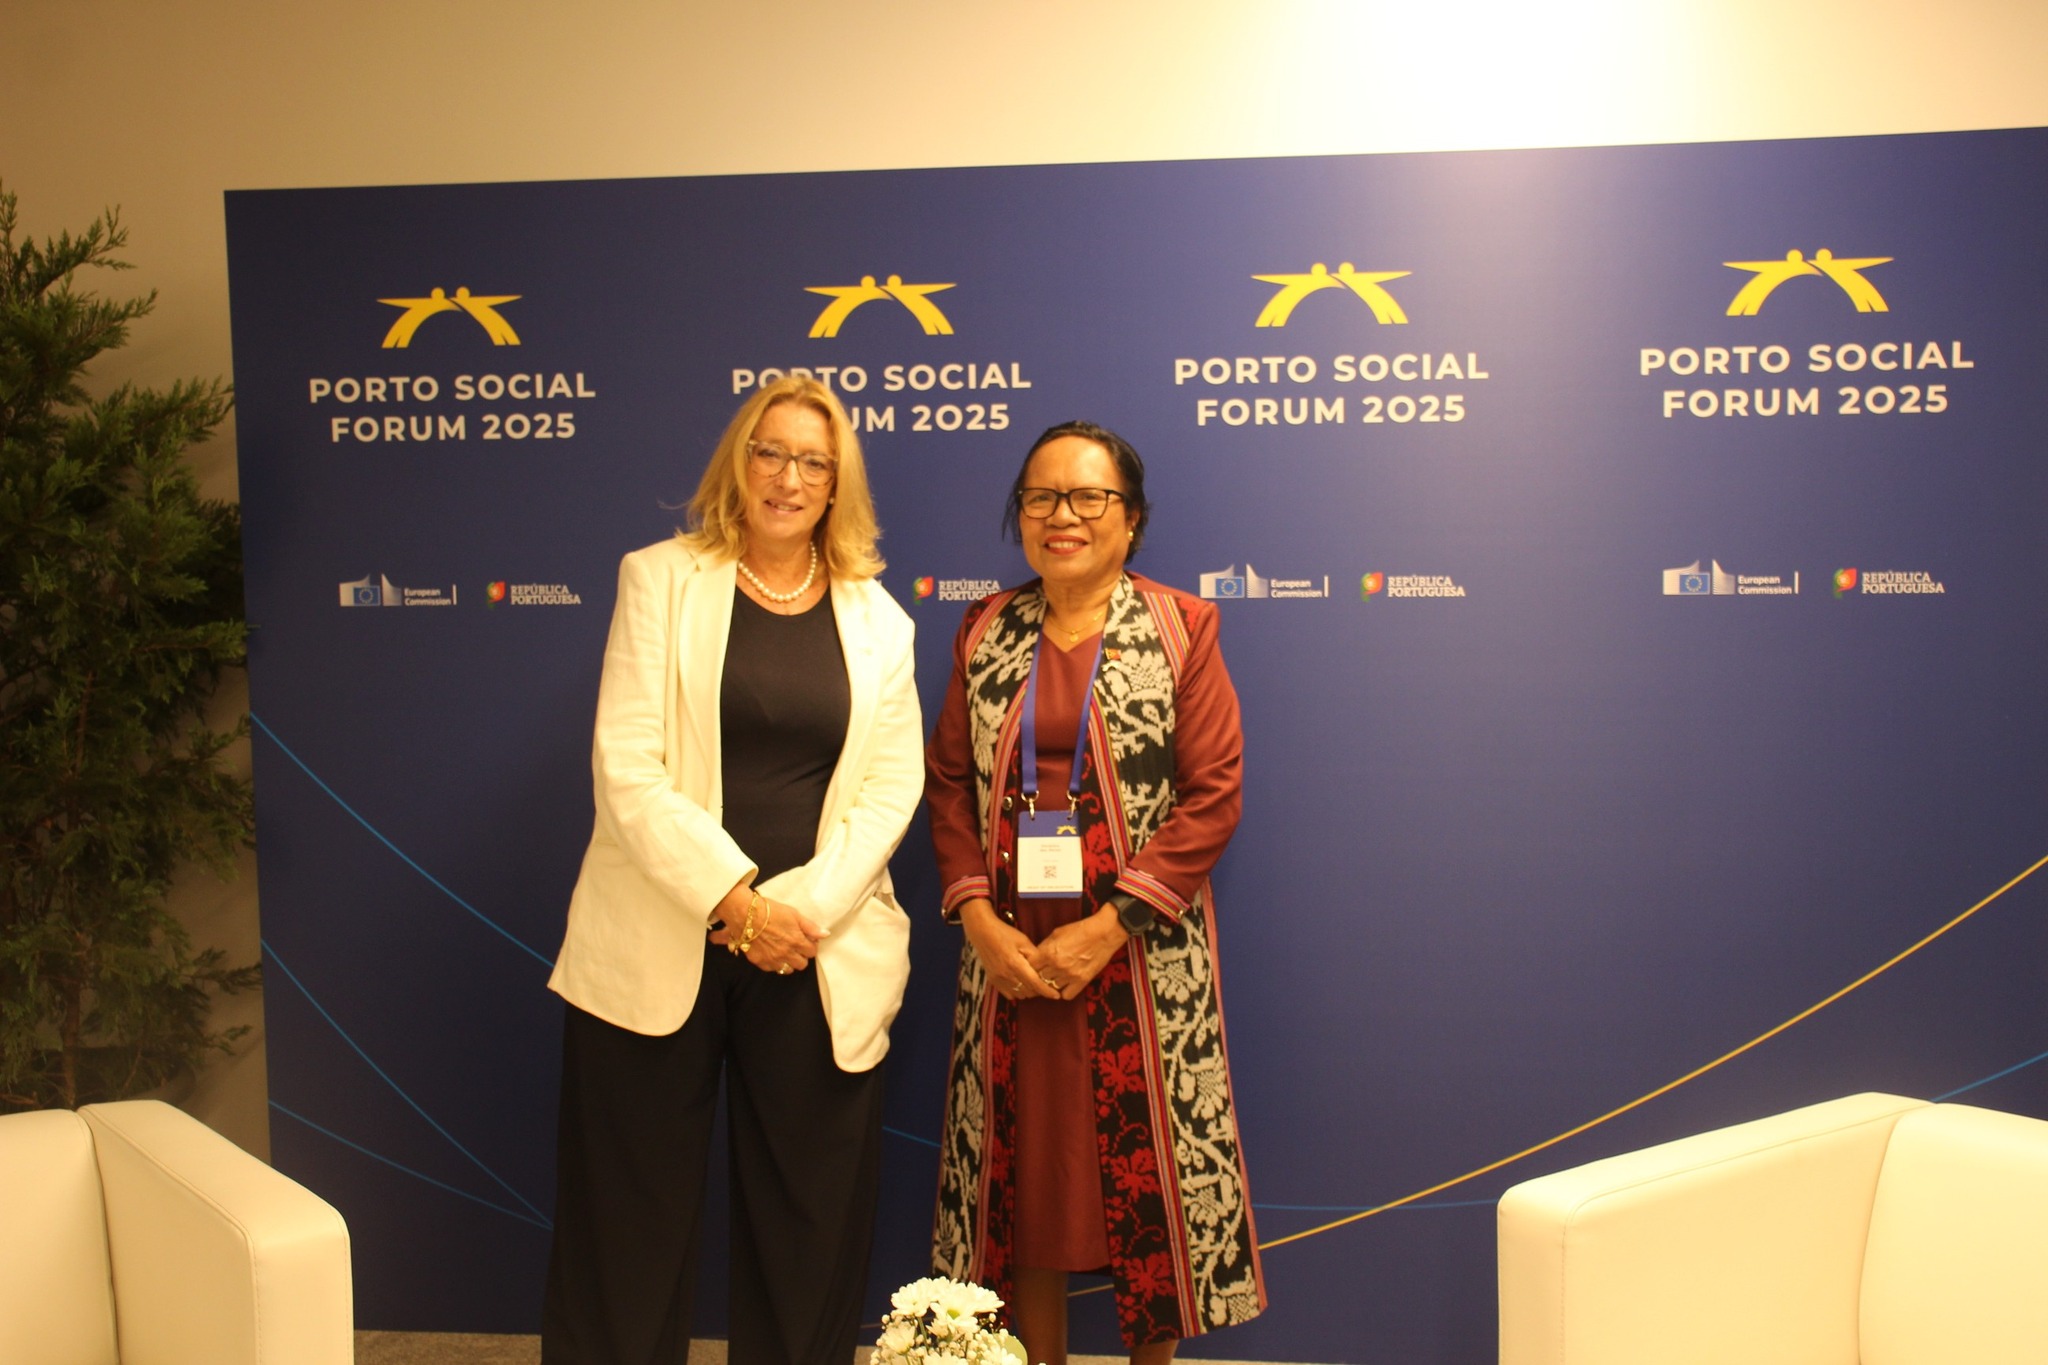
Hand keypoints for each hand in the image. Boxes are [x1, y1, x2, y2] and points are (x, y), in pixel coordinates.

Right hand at [708, 884, 823, 974]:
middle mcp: (786, 954)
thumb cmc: (770, 910)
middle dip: (801, 955)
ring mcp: (773, 960)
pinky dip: (775, 964)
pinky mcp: (760, 962)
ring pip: (788, 970)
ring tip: (784, 951)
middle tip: (795, 946)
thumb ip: (810, 927)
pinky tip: (772, 953)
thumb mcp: (794, 914)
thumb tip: (825, 934)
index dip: (810, 945)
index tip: (805, 939)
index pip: (812, 952)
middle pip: (802, 964)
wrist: (745, 914)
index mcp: (797, 941)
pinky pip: (773, 969)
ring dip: (789, 962)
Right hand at [960, 898, 1058, 1000]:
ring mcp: (998, 979)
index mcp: (1015, 964)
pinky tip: (1021, 983)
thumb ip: (1035, 956)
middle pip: (1028, 991)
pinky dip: (1018, 992)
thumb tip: (1046, 968)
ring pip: (1019, 994)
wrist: (982, 932)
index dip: (1047, 991)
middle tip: (1046, 983)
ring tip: (1034, 982)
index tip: (1056, 996)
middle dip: (1039, 990)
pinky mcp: (992, 980)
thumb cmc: (1005, 934)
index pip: (1035, 983)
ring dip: (1029, 991)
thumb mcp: (1024, 941)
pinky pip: (1009, 994)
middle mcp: (1006, 974)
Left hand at [1030, 907, 1126, 999]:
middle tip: (1043, 972)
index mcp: (1048, 952)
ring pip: (1051, 988)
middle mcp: (1057, 965)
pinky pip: (1066, 995)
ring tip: (1055, 977)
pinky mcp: (1082, 981)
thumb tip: (1036, 956)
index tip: (1033, 966)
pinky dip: (1064, 991)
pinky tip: (1066, 984)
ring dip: (1051, 983)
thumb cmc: (1080, 930)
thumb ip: (1044, 946)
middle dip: (1039, 975)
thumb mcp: (1057, 933)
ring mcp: (1069, 975)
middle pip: (1039, 978)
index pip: (1030, 967)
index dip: (1030, 966)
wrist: (1103, 933)